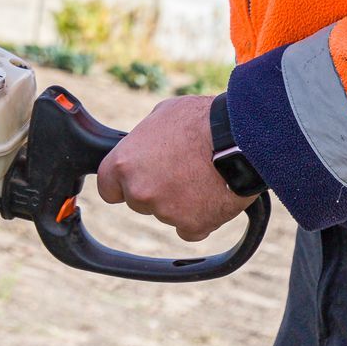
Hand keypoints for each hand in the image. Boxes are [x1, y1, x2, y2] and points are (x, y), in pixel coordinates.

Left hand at [95, 95, 256, 241]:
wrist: (239, 139)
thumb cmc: (200, 120)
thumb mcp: (161, 117)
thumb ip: (144, 141)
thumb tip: (144, 147)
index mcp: (124, 164)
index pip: (108, 188)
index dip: (121, 184)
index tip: (135, 179)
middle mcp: (139, 191)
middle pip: (139, 201)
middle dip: (154, 190)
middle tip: (178, 170)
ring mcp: (165, 212)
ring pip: (166, 213)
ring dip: (179, 202)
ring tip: (201, 176)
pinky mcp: (193, 226)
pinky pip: (190, 228)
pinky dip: (199, 218)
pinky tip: (210, 196)